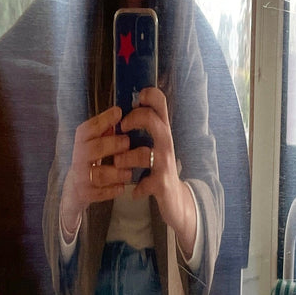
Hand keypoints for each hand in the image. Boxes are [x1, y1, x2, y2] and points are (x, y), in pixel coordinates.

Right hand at [60, 106, 130, 237]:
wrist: (75, 188)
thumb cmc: (92, 161)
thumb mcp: (96, 143)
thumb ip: (106, 131)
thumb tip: (121, 112)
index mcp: (81, 142)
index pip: (88, 128)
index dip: (103, 119)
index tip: (119, 112)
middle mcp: (78, 158)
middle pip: (94, 149)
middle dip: (112, 145)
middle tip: (128, 143)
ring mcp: (80, 177)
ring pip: (99, 174)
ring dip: (116, 172)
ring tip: (129, 172)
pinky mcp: (84, 194)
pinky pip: (99, 193)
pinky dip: (112, 191)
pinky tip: (122, 187)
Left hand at [118, 88, 197, 257]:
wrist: (176, 199)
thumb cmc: (159, 168)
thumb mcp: (155, 144)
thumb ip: (145, 127)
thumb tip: (125, 106)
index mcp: (162, 132)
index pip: (161, 104)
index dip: (149, 95)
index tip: (135, 101)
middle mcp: (166, 145)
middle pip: (154, 122)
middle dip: (135, 120)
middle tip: (122, 128)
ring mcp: (164, 164)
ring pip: (144, 154)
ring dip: (126, 158)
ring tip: (118, 164)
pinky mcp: (161, 184)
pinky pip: (147, 183)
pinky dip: (138, 188)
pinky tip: (134, 191)